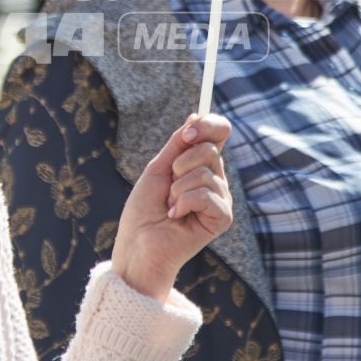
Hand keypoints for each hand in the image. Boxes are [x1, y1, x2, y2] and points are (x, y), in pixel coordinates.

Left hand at [110, 114, 232, 301]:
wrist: (138, 245)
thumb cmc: (143, 211)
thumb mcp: (158, 168)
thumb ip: (178, 144)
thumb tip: (196, 115)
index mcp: (202, 165)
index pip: (219, 133)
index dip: (209, 125)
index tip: (188, 131)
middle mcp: (215, 180)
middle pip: (210, 150)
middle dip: (180, 164)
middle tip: (168, 186)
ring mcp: (221, 199)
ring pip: (205, 173)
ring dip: (177, 188)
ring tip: (170, 206)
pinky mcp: (222, 218)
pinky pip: (205, 194)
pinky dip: (183, 202)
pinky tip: (176, 216)